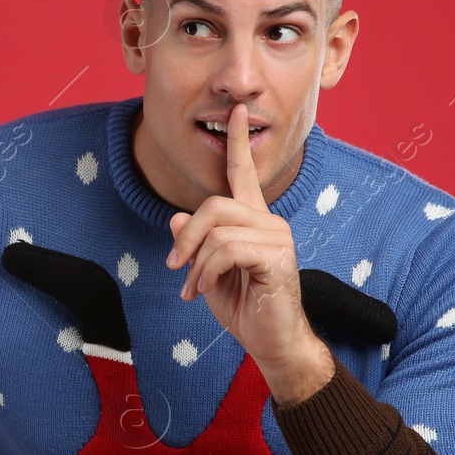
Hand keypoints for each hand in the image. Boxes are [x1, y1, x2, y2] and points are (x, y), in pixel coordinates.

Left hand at [165, 102, 313, 374]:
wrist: (272, 343)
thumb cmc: (245, 308)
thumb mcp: (207, 273)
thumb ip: (194, 243)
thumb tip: (177, 217)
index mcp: (253, 220)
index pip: (244, 173)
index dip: (238, 142)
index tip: (236, 111)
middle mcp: (268, 222)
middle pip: (214, 204)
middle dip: (186, 237)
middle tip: (176, 268)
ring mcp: (277, 238)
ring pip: (217, 229)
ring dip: (196, 263)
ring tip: (195, 287)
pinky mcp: (278, 258)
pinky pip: (228, 250)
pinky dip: (207, 271)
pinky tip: (206, 291)